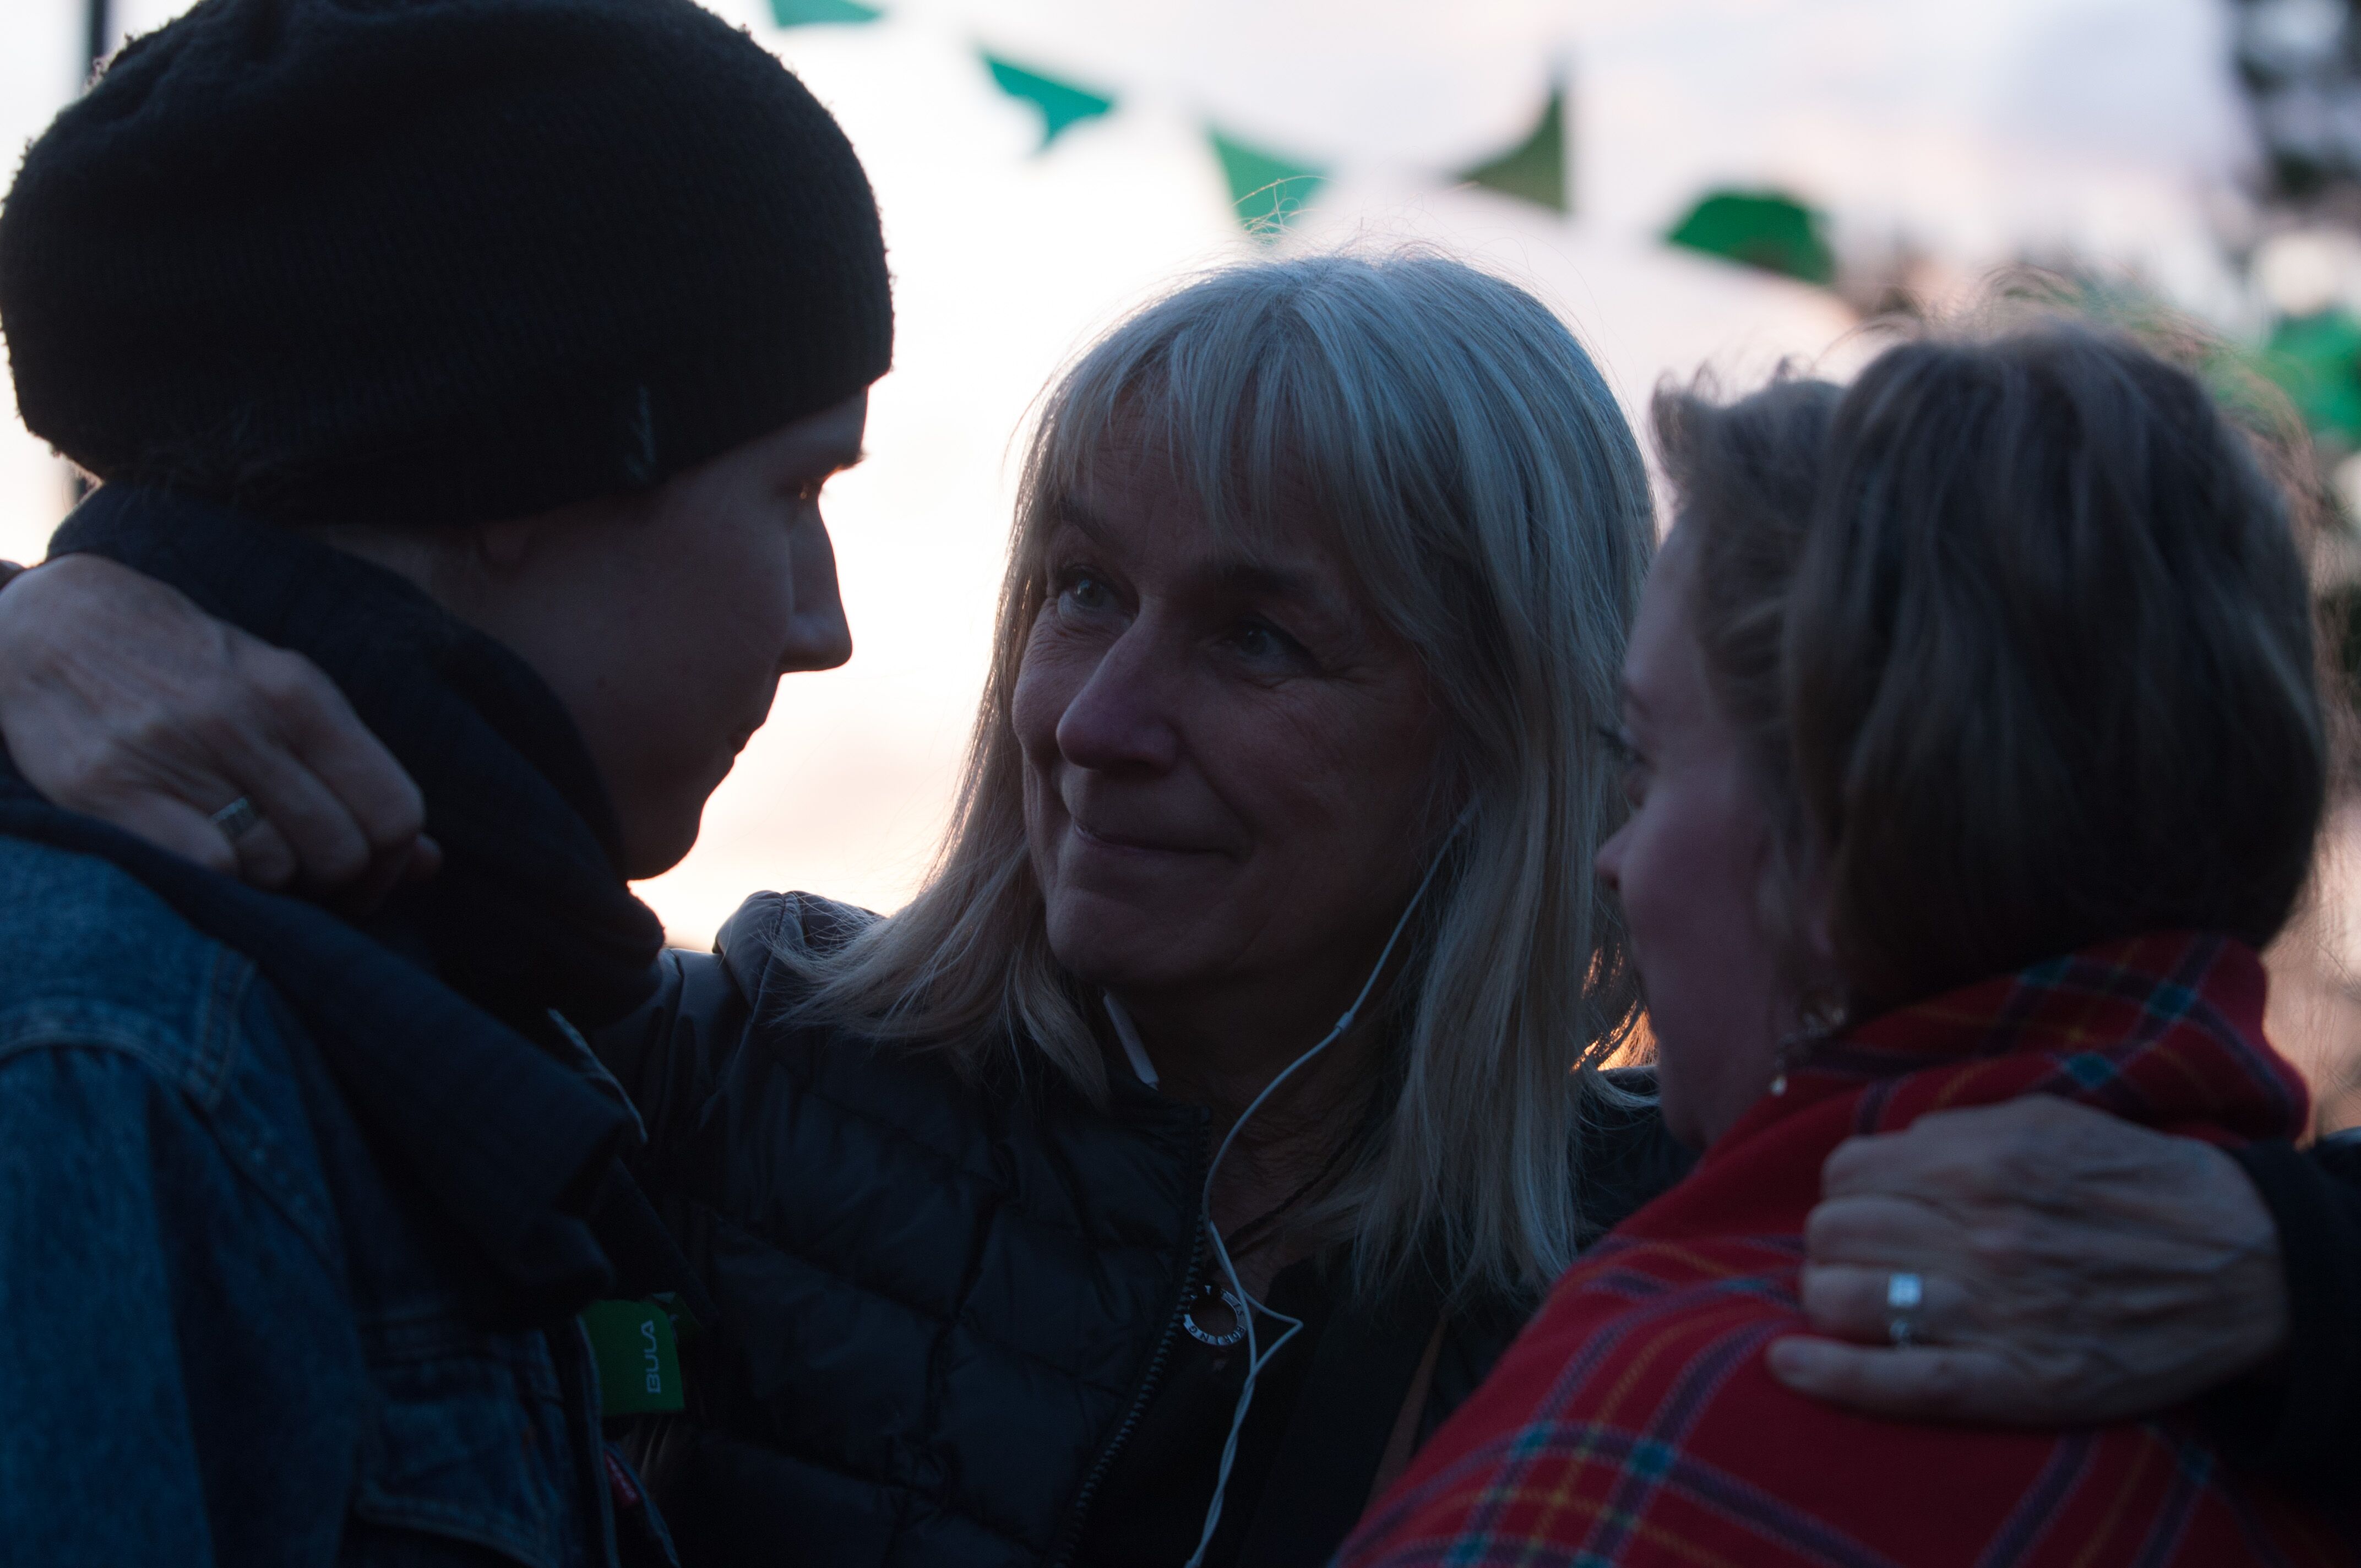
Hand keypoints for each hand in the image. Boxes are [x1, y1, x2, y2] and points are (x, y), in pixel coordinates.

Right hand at [0, 555, 437, 901]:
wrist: (49, 623)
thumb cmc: (186, 667)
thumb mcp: (281, 694)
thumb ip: (355, 773)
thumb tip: (431, 865)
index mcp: (300, 693)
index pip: (394, 810)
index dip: (394, 864)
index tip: (370, 877)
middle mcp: (245, 721)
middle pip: (341, 851)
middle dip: (335, 883)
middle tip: (305, 876)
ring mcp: (176, 754)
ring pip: (276, 870)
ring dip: (272, 884)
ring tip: (246, 854)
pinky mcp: (110, 789)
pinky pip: (207, 869)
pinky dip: (219, 883)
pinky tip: (203, 859)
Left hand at [1766, 1095, 2286, 1423]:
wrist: (2245, 1262)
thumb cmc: (2135, 1185)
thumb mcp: (2045, 1122)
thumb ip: (1954, 1130)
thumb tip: (1876, 1151)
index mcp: (1983, 1162)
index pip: (1847, 1172)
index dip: (1844, 1189)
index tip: (1865, 1204)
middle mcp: (1979, 1233)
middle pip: (1834, 1234)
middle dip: (1834, 1242)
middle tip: (1864, 1255)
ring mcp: (1995, 1311)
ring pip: (1845, 1298)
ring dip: (1831, 1297)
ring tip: (1857, 1299)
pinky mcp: (2018, 1381)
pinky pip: (1898, 1381)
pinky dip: (1830, 1375)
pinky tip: (1786, 1363)